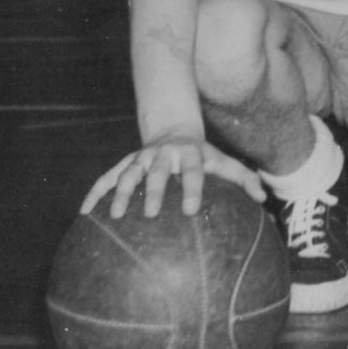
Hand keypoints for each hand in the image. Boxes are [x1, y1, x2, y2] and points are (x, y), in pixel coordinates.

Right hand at [80, 134, 263, 219]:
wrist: (174, 133)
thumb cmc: (203, 157)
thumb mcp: (224, 162)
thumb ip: (244, 179)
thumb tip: (264, 200)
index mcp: (190, 155)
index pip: (194, 171)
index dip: (192, 188)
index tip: (189, 209)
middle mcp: (163, 155)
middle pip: (158, 172)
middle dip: (154, 191)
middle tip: (150, 214)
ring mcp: (141, 159)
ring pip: (127, 173)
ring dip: (119, 192)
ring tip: (114, 215)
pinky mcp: (124, 164)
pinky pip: (105, 178)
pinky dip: (94, 193)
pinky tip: (84, 213)